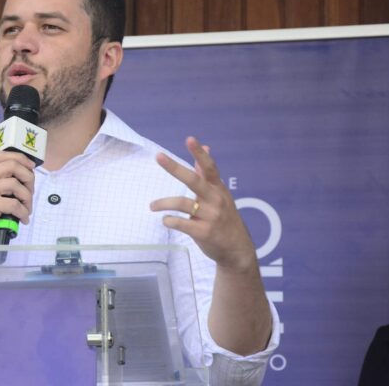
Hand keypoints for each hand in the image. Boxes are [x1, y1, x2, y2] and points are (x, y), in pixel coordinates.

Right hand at [0, 151, 34, 244]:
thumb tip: (24, 178)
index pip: (2, 156)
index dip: (20, 158)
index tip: (31, 168)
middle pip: (12, 165)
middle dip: (28, 178)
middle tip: (30, 192)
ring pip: (16, 185)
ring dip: (27, 198)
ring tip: (26, 209)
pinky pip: (14, 204)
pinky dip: (23, 212)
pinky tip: (22, 219)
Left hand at [150, 137, 256, 271]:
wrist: (237, 249)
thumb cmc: (224, 217)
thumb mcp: (219, 194)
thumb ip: (207, 173)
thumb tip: (206, 147)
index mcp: (217, 188)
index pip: (209, 167)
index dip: (199, 154)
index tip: (190, 139)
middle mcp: (215, 199)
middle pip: (193, 180)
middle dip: (175, 168)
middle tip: (158, 156)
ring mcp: (211, 216)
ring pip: (182, 203)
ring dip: (163, 203)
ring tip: (152, 206)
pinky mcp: (205, 232)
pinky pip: (182, 223)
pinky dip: (170, 221)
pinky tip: (166, 220)